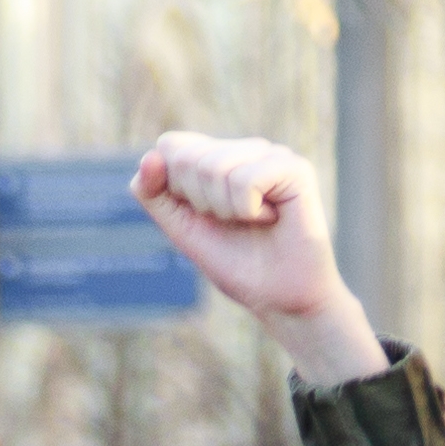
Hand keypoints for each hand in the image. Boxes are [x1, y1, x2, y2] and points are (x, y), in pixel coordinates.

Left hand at [134, 132, 384, 386]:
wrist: (281, 300)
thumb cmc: (238, 265)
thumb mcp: (184, 230)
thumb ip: (155, 195)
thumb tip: (149, 157)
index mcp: (218, 157)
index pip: (170, 145)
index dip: (173, 186)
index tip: (201, 215)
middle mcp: (244, 149)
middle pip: (188, 157)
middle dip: (199, 203)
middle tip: (232, 222)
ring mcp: (270, 154)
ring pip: (214, 168)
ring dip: (225, 210)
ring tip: (253, 222)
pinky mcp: (295, 168)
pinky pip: (244, 180)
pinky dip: (248, 211)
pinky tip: (271, 219)